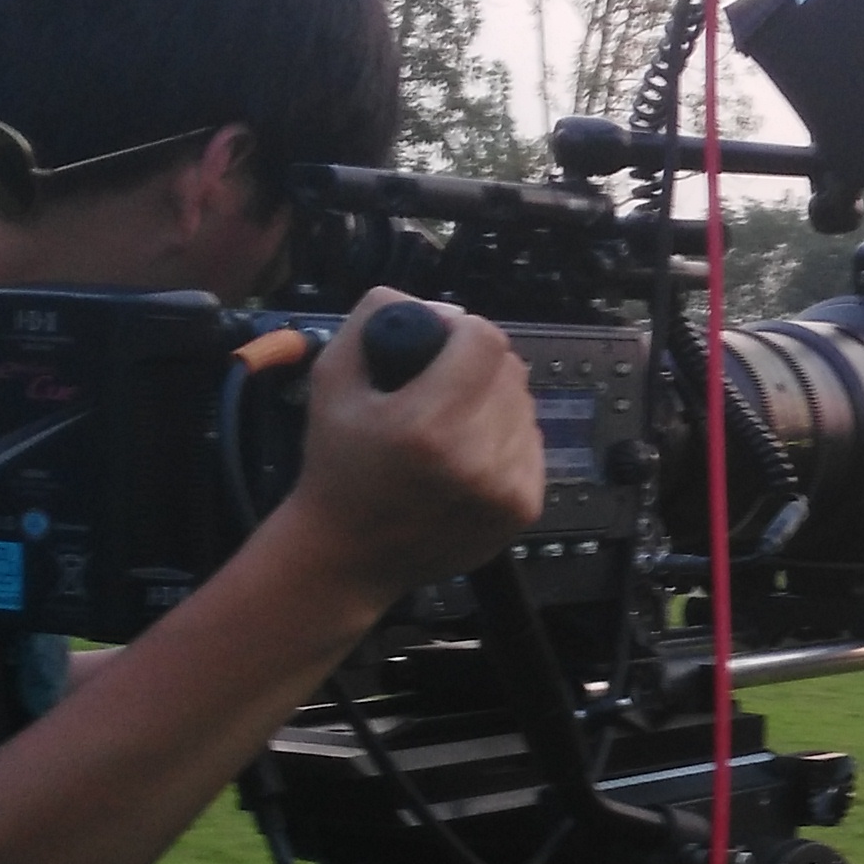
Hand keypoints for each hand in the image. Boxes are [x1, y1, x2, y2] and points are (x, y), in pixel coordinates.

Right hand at [279, 287, 542, 602]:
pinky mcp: (524, 509)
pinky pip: (532, 442)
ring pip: (524, 405)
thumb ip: (375, 321)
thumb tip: (437, 307)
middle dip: (478, 364)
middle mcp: (476, 458)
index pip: (485, 340)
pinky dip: (506, 437)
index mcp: (427, 425)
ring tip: (452, 422)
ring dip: (494, 400)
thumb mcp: (331, 380)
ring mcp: (507, 488)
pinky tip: (469, 453)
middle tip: (442, 384)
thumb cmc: (337, 466)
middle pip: (510, 369)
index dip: (463, 331)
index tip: (439, 346)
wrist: (348, 556)